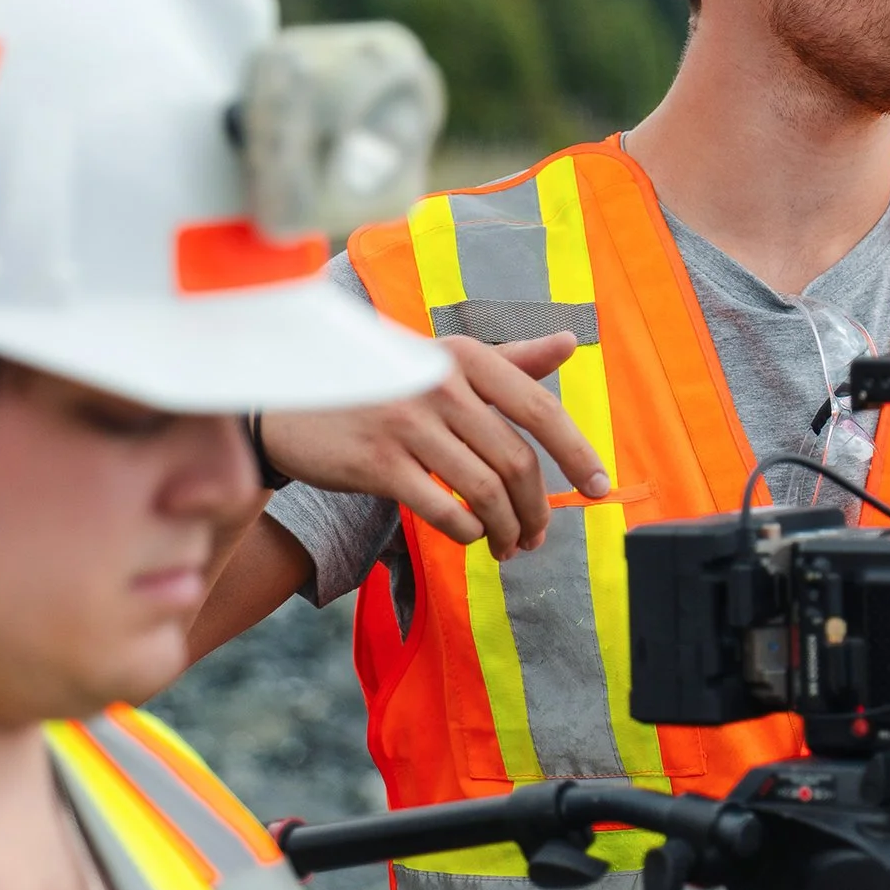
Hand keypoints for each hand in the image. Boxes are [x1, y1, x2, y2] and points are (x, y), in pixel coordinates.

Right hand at [257, 332, 607, 558]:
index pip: (540, 408)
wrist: (289, 400)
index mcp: (464, 355)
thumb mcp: (441, 359)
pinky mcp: (377, 463)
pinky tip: (470, 536)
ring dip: (506, 528)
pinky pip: (444, 510)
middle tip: (537, 534)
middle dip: (537, 507)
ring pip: (485, 491)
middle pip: (516, 460)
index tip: (600, 488)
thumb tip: (571, 343)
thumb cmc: (379, 381)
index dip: (577, 453)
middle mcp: (440, 383)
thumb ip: (509, 359)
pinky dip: (467, 532)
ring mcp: (408, 423)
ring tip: (508, 545)